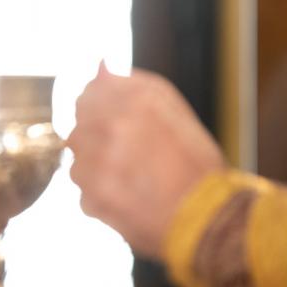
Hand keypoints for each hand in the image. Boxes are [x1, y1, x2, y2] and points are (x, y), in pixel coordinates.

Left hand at [67, 63, 224, 258]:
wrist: (209, 221)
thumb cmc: (195, 164)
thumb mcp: (171, 110)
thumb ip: (130, 84)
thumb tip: (99, 65)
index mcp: (133, 102)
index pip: (88, 95)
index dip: (99, 111)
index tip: (114, 127)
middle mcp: (110, 128)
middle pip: (78, 128)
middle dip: (96, 141)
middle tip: (126, 158)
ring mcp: (96, 165)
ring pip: (77, 160)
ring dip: (95, 168)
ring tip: (131, 180)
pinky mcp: (90, 199)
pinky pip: (83, 192)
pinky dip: (100, 196)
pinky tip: (129, 199)